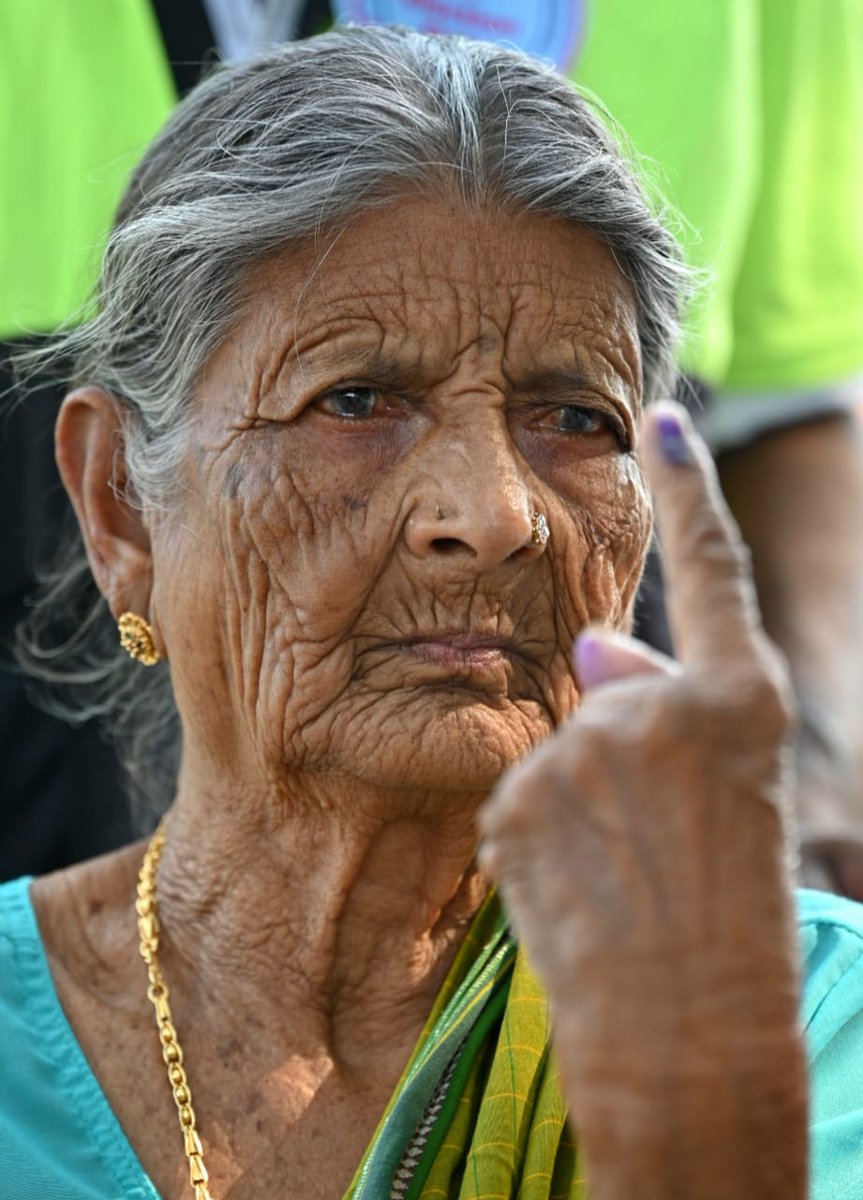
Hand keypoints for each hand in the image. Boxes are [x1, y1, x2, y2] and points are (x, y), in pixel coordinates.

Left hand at [479, 402, 807, 1199]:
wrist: (685, 1037)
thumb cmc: (729, 925)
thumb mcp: (730, 802)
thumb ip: (667, 709)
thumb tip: (594, 640)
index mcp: (743, 705)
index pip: (714, 573)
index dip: (690, 492)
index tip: (663, 416)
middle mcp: (664, 707)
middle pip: (611, 695)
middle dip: (616, 754)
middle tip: (654, 848)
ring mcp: (588, 747)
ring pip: (559, 752)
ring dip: (575, 805)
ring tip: (617, 883)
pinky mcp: (519, 794)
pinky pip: (516, 800)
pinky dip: (535, 838)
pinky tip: (572, 894)